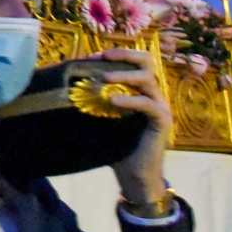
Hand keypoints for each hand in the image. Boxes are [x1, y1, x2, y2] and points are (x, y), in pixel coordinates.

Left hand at [97, 47, 173, 202]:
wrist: (133, 177)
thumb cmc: (116, 148)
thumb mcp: (102, 119)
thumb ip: (95, 100)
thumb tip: (69, 84)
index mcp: (140, 90)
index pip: (133, 62)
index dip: (114, 55)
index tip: (91, 57)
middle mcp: (152, 94)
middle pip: (146, 61)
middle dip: (124, 55)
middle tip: (103, 57)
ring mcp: (160, 106)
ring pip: (147, 79)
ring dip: (123, 75)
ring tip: (104, 78)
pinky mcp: (162, 121)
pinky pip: (149, 104)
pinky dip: (130, 100)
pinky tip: (112, 101)